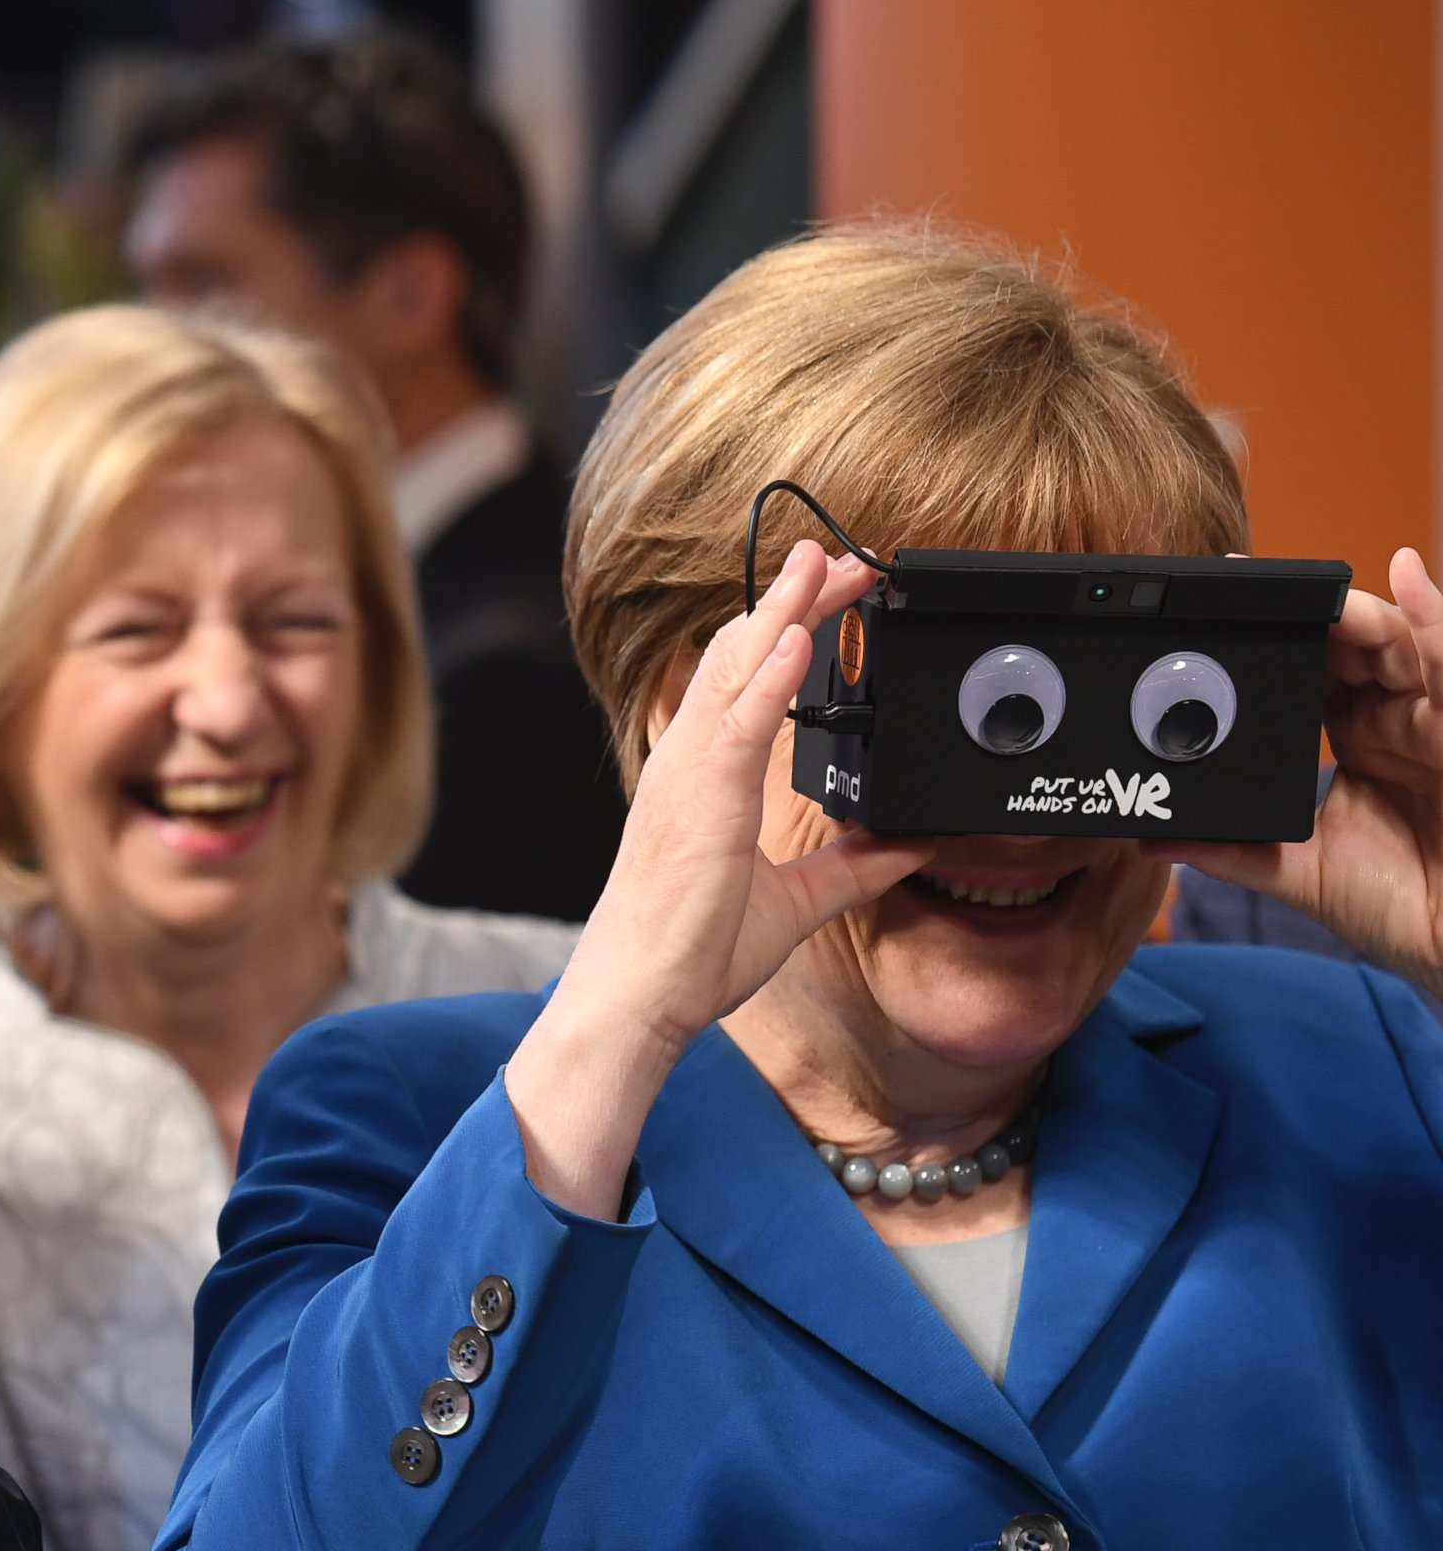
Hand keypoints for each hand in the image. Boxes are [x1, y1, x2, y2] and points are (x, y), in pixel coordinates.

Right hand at [505, 543, 933, 1213]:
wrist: (641, 996)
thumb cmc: (690, 951)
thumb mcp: (795, 905)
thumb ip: (851, 870)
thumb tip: (908, 846)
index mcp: (705, 778)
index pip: (750, 681)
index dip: (791, 630)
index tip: (835, 595)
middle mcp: (690, 763)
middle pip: (743, 656)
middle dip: (795, 602)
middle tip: (843, 554)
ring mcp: (688, 777)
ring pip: (736, 672)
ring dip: (783, 614)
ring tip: (822, 564)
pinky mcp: (699, 803)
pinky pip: (737, 726)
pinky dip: (770, 677)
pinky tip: (799, 640)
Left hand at [1156, 546, 1442, 995]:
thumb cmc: (1397, 907)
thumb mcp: (1298, 873)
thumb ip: (1229, 848)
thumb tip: (1148, 838)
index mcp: (1355, 734)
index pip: (1311, 664)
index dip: (1275, 633)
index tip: (1217, 606)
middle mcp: (1395, 717)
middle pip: (1352, 641)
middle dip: (1309, 611)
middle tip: (1251, 584)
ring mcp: (1432, 718)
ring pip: (1397, 642)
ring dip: (1356, 612)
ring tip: (1315, 590)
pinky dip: (1431, 616)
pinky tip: (1403, 574)